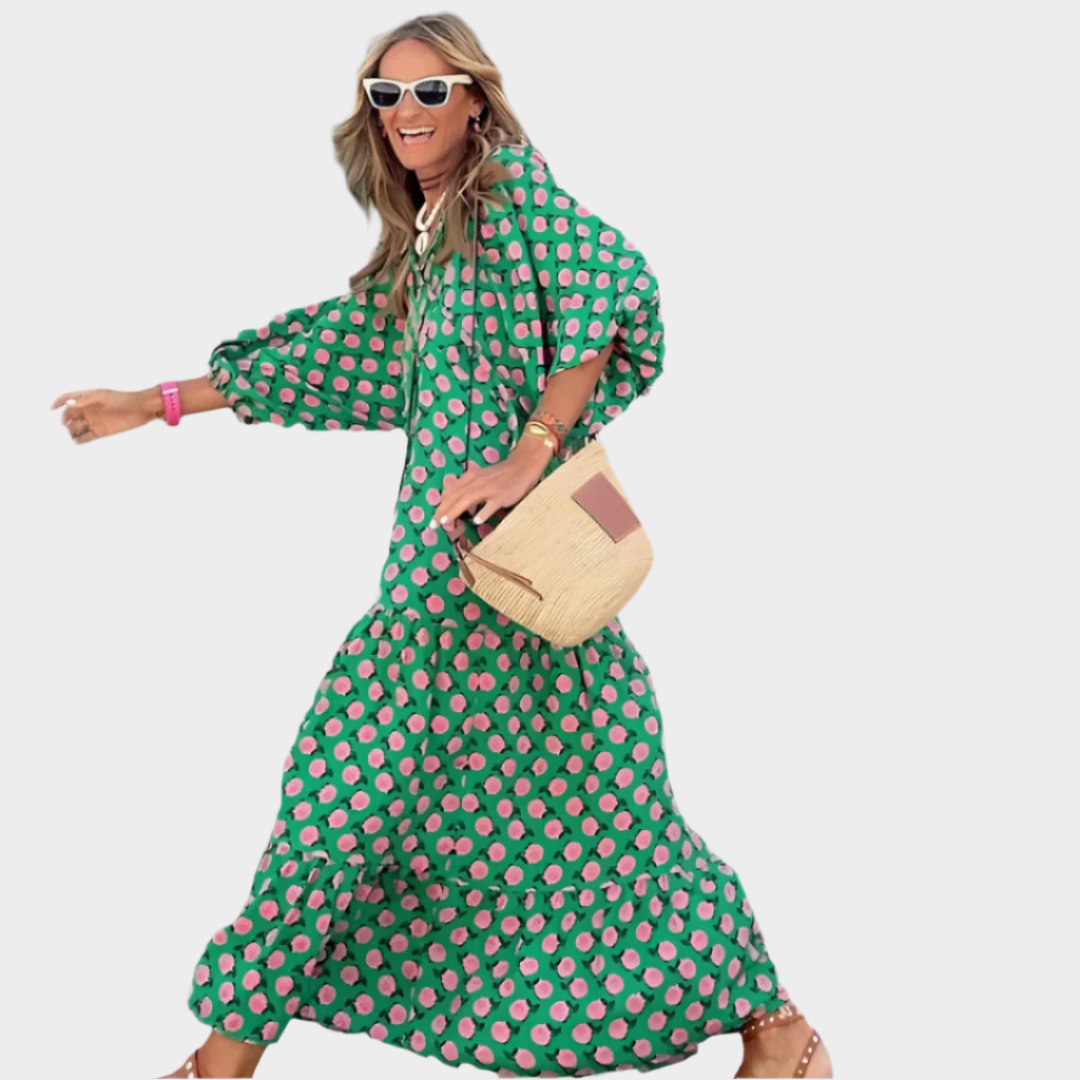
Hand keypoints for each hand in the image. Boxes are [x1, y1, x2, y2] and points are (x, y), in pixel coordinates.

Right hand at [50, 387, 161, 443]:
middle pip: (70, 415)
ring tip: (70, 434)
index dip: (58, 402)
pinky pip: (87, 436)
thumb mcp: (104, 397)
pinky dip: (80, 439)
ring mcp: (94, 421)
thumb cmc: (124, 399)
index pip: (67, 398)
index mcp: (87, 398)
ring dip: (71, 431)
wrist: (142, 409)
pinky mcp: (101, 431)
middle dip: (65, 420)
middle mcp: (88, 410)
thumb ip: (86, 399)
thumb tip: (69, 404)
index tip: (51, 409)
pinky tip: (76, 441)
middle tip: (65, 425)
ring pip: (76, 427)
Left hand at [429, 435, 552, 530]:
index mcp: (470, 477)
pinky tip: (476, 521)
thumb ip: (468, 489)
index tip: (434, 519)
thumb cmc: (501, 474)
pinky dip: (482, 513)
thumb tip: (455, 504)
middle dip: (443, 511)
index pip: (451, 492)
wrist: (523, 464)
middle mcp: (476, 482)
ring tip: (446, 522)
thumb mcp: (481, 478)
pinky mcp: (501, 495)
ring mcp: (489, 489)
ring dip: (455, 511)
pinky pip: (490, 505)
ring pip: (467, 500)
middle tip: (433, 525)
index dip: (441, 506)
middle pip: (455, 497)